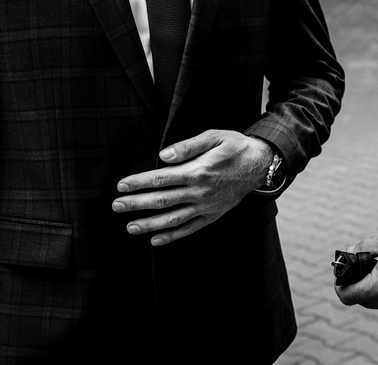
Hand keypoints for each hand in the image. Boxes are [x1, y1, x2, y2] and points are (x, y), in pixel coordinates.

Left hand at [112, 130, 272, 245]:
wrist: (261, 164)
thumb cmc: (235, 146)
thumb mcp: (214, 137)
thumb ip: (187, 147)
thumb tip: (162, 156)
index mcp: (198, 171)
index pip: (161, 179)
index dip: (139, 182)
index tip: (121, 185)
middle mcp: (200, 192)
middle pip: (162, 201)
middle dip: (136, 204)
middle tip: (116, 206)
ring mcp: (206, 206)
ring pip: (173, 219)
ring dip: (149, 224)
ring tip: (130, 227)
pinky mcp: (213, 215)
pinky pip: (190, 229)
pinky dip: (172, 236)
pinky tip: (156, 240)